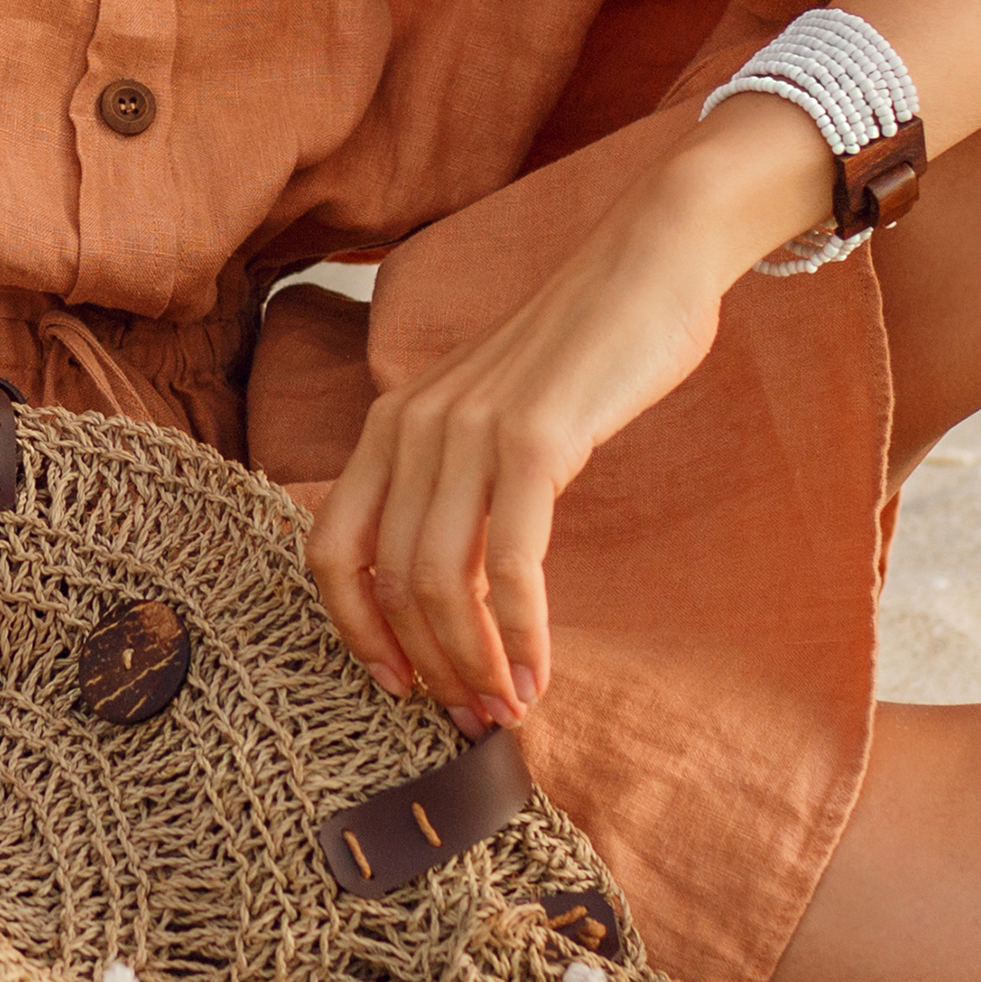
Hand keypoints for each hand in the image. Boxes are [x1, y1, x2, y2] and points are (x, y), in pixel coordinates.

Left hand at [302, 144, 805, 729]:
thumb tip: (450, 588)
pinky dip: (520, 633)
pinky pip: (510, 564)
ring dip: (473, 662)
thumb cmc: (582, 352)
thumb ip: (457, 481)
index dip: (355, 631)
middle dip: (427, 665)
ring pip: (440, 581)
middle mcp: (412, 426)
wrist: (648, 264)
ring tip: (506, 708)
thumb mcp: (491, 415)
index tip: (400, 685)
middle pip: (387, 581)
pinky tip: (539, 671)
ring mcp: (468, 431)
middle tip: (470, 718)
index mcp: (390, 424)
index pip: (331, 549)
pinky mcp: (533, 440)